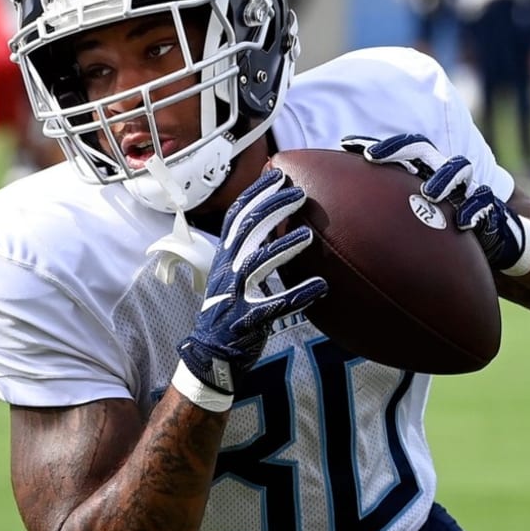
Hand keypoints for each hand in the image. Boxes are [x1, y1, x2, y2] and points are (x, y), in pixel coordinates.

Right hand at [176, 169, 326, 399]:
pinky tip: (320, 285)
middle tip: (299, 193)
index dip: (255, 193)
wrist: (209, 356)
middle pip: (246, 231)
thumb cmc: (228, 312)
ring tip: (308, 234)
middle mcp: (226, 271)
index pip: (236, 216)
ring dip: (282, 246)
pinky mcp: (246, 322)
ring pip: (256, 264)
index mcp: (223, 257)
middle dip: (272, 208)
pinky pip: (274, 306)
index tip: (277, 174)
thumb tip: (275, 226)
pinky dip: (297, 295)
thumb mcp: (232, 276)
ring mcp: (234, 297)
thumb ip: (249, 252)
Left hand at [342, 133, 529, 276]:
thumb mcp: (409, 220)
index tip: (345, 145)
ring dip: (443, 178)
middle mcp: (442, 174)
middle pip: (423, 150)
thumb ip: (382, 216)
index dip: (375, 145)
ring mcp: (466, 189)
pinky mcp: (488, 208)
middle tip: (373, 158)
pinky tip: (462, 224)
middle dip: (399, 150)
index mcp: (423, 172)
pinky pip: (484, 204)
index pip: (398, 151)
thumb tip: (335, 226)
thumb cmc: (441, 228)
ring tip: (430, 193)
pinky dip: (474, 211)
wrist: (491, 239)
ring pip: (459, 169)